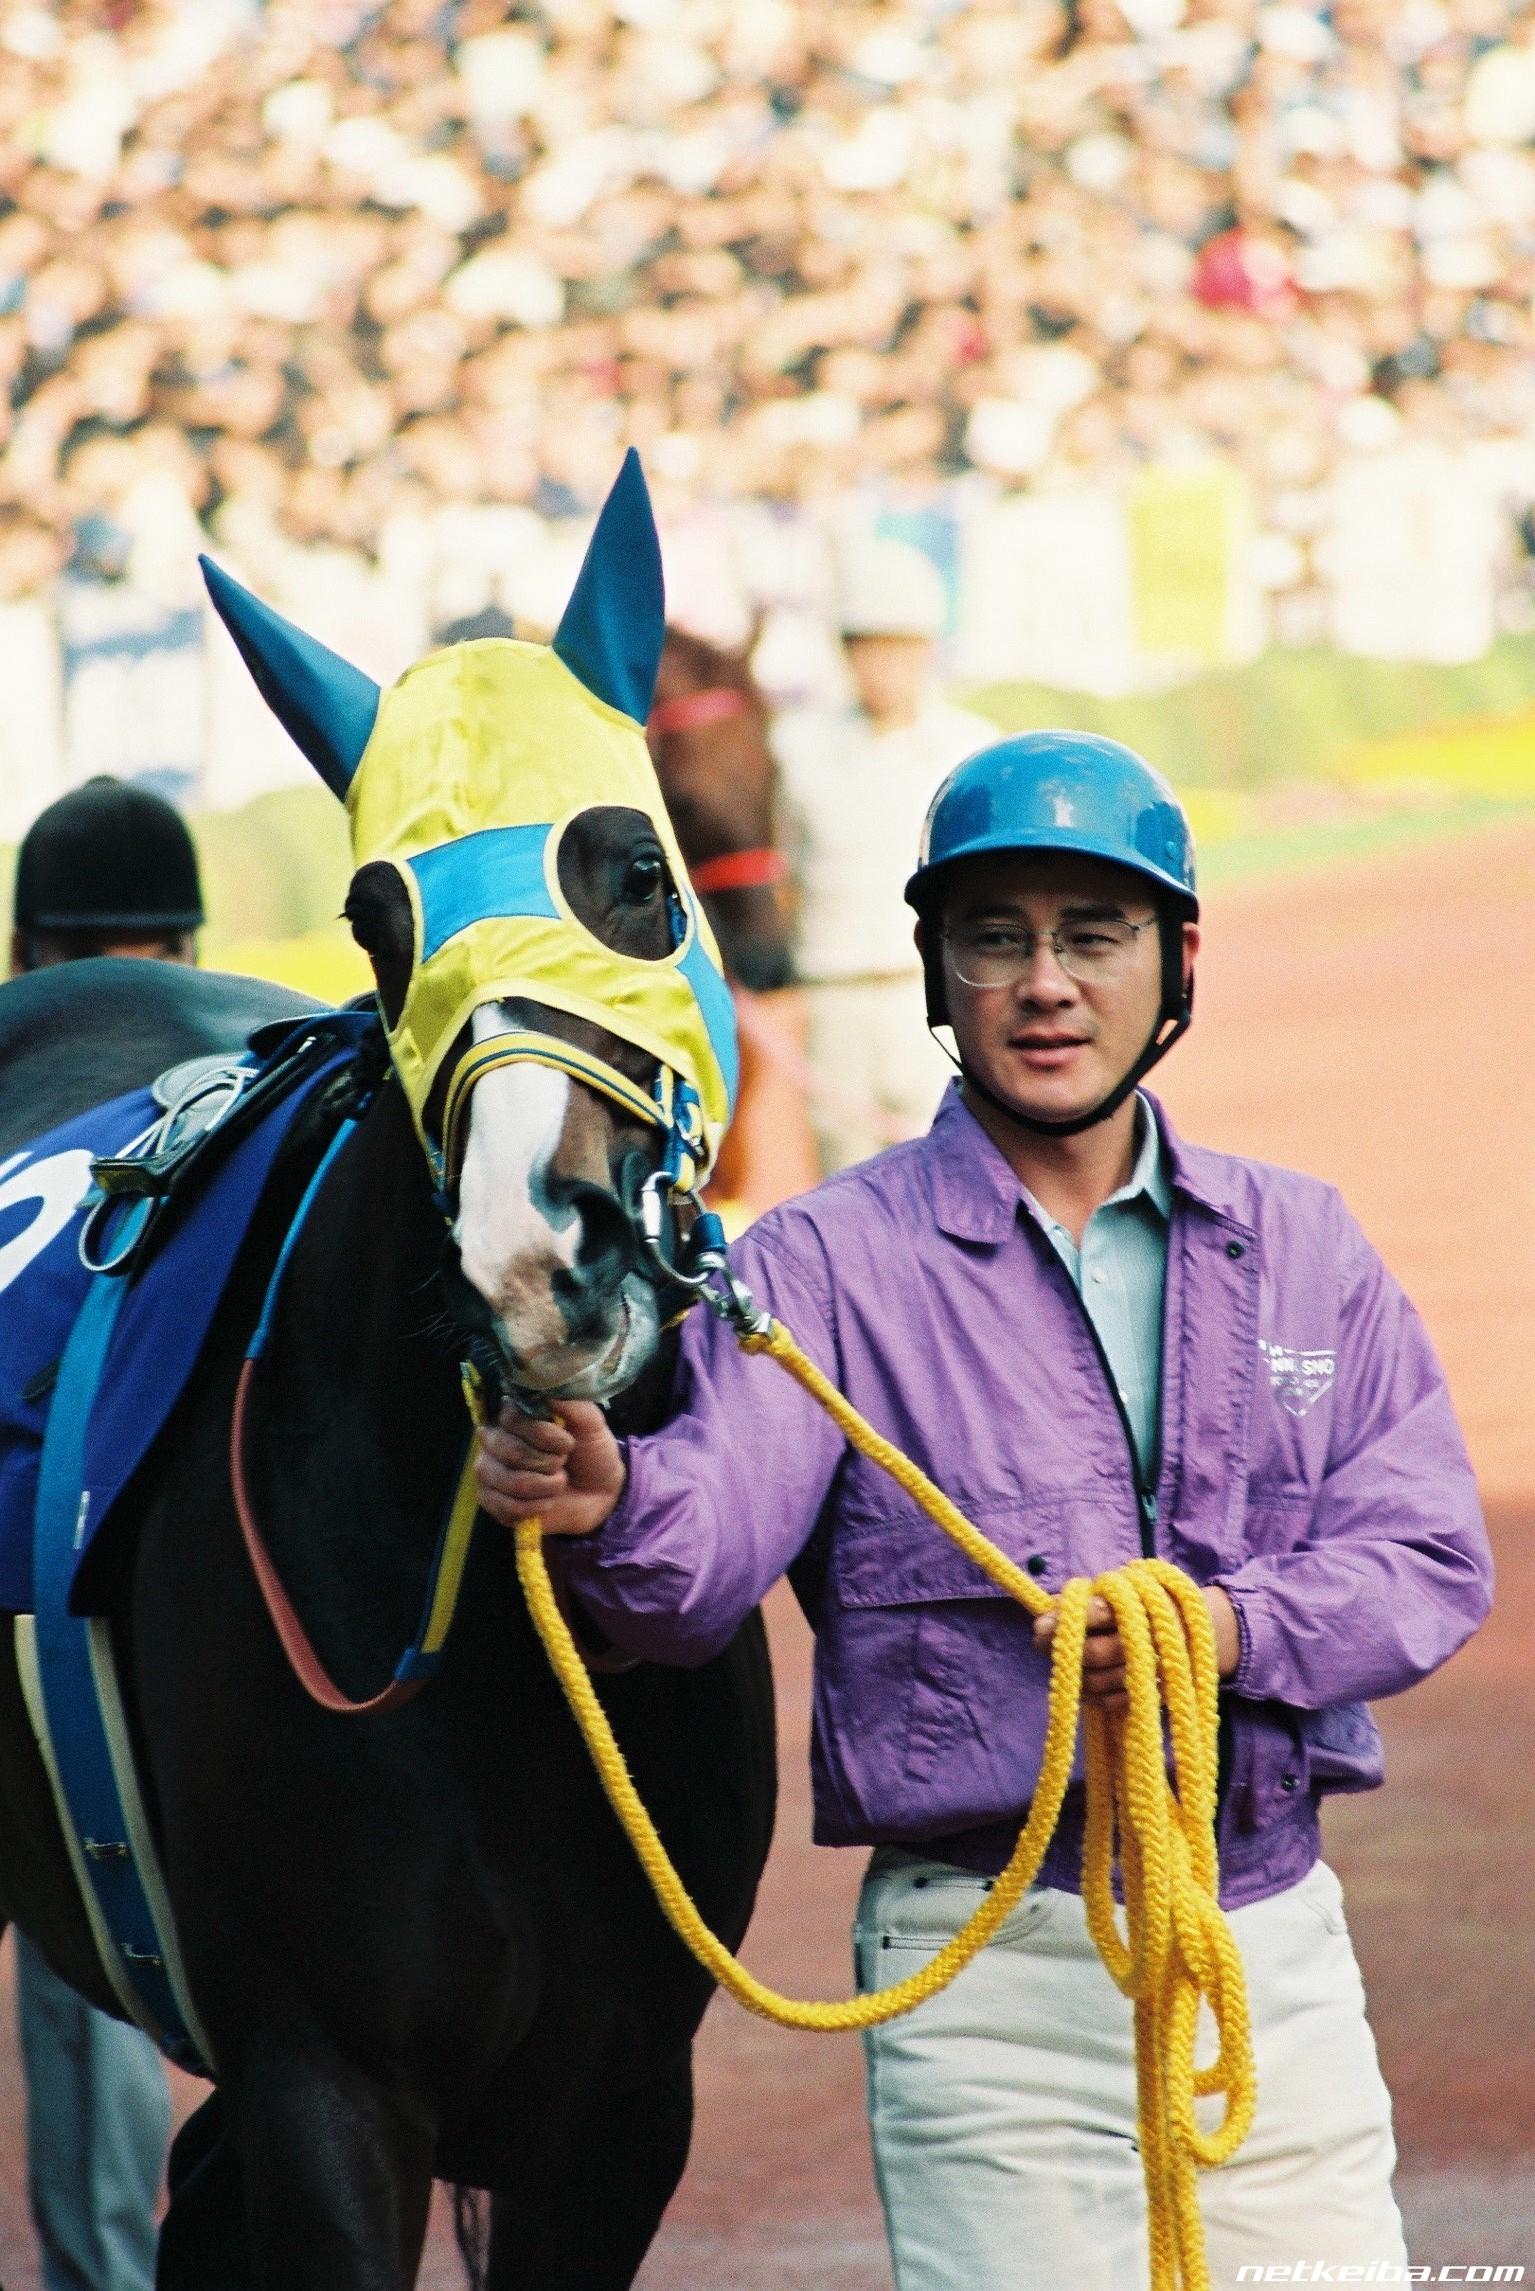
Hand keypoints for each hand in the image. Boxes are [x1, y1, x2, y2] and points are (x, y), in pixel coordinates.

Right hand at [475, 1400, 625, 1537]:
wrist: (598, 1492)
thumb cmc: (589, 1450)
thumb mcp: (590, 1422)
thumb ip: (570, 1402)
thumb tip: (547, 1390)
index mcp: (513, 1414)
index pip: (511, 1418)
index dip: (542, 1434)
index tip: (567, 1442)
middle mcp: (493, 1439)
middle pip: (510, 1451)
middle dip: (548, 1463)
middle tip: (563, 1463)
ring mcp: (488, 1470)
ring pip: (511, 1481)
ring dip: (547, 1486)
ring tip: (559, 1482)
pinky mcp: (490, 1501)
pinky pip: (508, 1507)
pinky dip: (537, 1507)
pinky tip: (547, 1501)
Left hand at [1033, 1586, 1240, 1713]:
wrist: (1198, 1630)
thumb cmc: (1147, 1604)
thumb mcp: (1122, 1589)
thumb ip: (1086, 1599)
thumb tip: (1046, 1611)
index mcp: (1141, 1605)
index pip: (1097, 1613)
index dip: (1066, 1621)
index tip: (1039, 1625)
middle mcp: (1149, 1639)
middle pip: (1094, 1653)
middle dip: (1062, 1649)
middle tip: (1039, 1640)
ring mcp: (1152, 1671)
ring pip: (1098, 1680)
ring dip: (1072, 1673)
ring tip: (1061, 1660)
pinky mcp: (1154, 1694)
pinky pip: (1111, 1701)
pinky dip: (1090, 1694)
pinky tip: (1082, 1681)